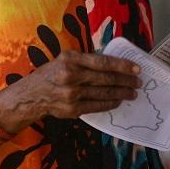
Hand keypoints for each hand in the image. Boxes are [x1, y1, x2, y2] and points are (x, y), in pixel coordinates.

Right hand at [0, 50, 140, 132]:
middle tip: (138, 82)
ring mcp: (72, 94)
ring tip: (132, 93)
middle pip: (106, 78)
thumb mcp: (64, 59)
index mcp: (70, 59)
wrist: (31, 95)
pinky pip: (98, 106)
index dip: (122, 66)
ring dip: (122, 93)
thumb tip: (113, 64)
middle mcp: (71, 75)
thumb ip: (85, 60)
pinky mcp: (73, 109)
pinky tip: (118, 100)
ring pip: (104, 93)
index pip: (103, 62)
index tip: (136, 68)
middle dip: (126, 81)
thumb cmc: (51, 74)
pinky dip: (111, 103)